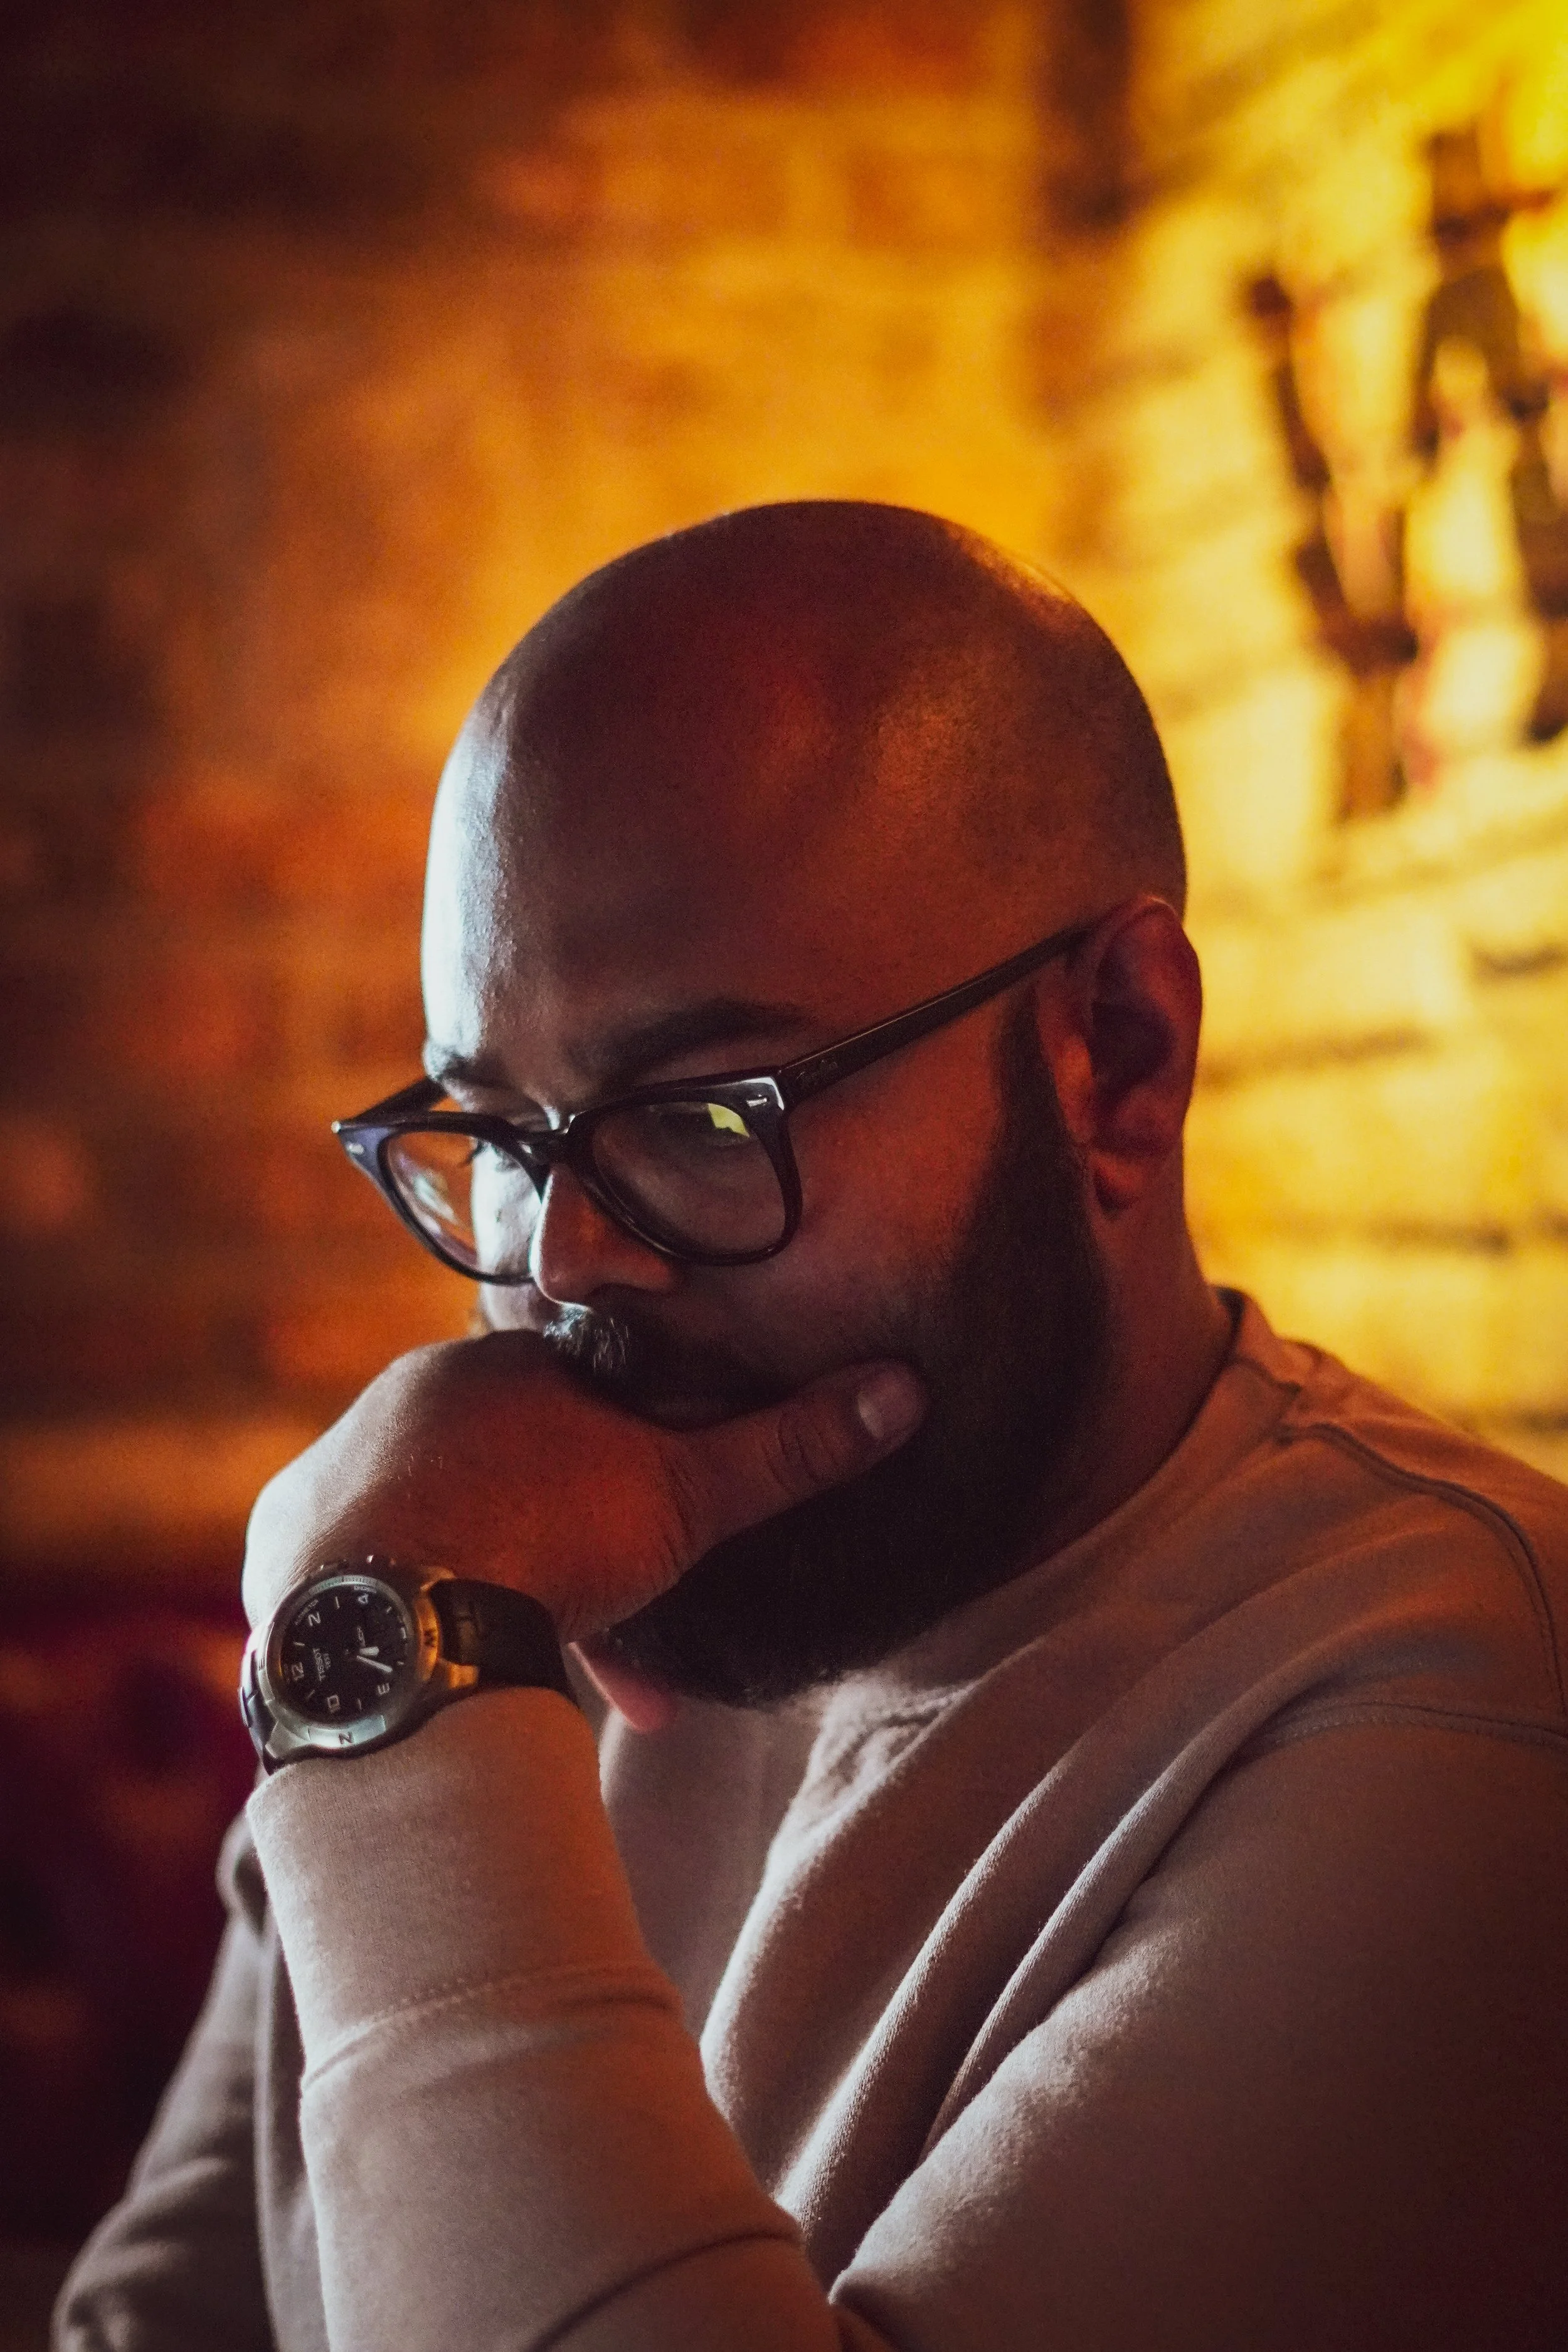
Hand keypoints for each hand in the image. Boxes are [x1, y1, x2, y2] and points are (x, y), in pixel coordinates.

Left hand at [243, 1330, 924, 1655]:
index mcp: (484, 1365)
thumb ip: (786, 1447)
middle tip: (612, 1635)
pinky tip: (449, 1668)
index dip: (628, 1474)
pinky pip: (364, 1578)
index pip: (573, 1404)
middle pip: (507, 1477)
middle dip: (568, 1555)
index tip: (656, 1540)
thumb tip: (903, 1389)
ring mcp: (329, 1479)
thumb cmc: (547, 1534)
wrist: (394, 1624)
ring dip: (495, 1595)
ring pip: (439, 1533)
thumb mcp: (686, 1495)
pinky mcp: (283, 1554)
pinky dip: (416, 1617)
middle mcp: (393, 1404)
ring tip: (535, 1675)